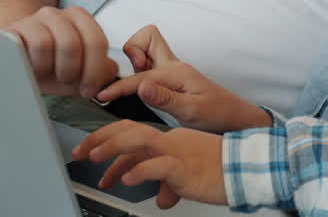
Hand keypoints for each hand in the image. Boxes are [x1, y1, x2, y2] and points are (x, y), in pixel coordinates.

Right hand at [4, 6, 117, 97]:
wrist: (16, 57)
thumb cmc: (49, 64)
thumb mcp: (77, 70)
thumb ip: (98, 71)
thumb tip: (113, 72)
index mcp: (79, 19)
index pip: (97, 41)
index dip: (95, 70)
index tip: (89, 90)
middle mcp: (57, 14)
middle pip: (72, 43)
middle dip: (72, 71)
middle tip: (68, 83)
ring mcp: (33, 20)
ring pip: (46, 44)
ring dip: (49, 68)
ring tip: (47, 75)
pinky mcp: (12, 29)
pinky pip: (22, 46)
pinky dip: (31, 64)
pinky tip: (31, 70)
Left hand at [73, 122, 226, 207]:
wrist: (247, 169)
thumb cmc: (221, 171)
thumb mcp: (187, 176)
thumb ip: (169, 183)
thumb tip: (158, 196)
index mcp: (169, 140)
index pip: (132, 132)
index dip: (107, 139)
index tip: (90, 151)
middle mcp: (170, 141)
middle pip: (129, 130)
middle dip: (100, 139)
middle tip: (80, 152)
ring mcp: (177, 151)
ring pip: (139, 139)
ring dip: (113, 148)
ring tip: (95, 159)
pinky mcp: (184, 167)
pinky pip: (158, 165)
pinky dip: (139, 171)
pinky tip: (127, 179)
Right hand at [99, 25, 270, 132]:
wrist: (237, 120)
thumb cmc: (218, 116)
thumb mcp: (192, 112)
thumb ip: (165, 98)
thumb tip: (141, 85)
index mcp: (177, 72)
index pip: (139, 76)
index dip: (118, 87)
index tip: (101, 96)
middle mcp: (173, 66)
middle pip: (146, 37)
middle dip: (132, 50)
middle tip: (129, 76)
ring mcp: (173, 71)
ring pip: (147, 48)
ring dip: (135, 60)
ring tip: (132, 86)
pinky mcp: (172, 79)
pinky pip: (150, 65)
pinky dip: (139, 71)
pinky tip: (138, 90)